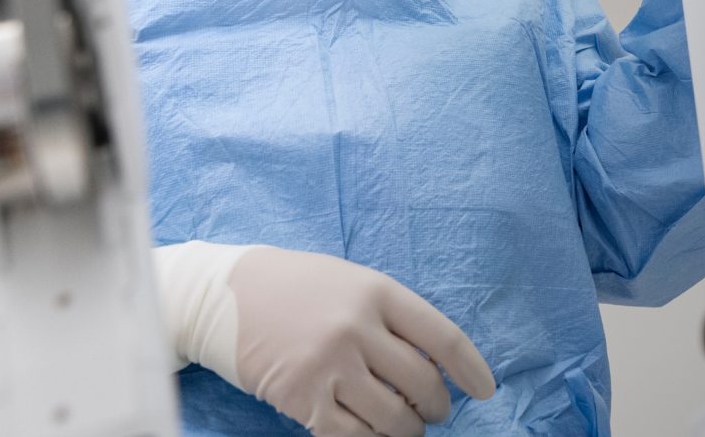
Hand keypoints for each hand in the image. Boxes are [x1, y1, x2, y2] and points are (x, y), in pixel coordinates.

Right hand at [155, 242, 496, 434]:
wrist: (220, 296)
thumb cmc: (293, 287)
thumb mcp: (349, 282)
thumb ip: (390, 316)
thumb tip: (433, 363)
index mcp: (376, 291)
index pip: (443, 338)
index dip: (471, 370)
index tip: (484, 390)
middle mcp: (356, 328)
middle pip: (422, 384)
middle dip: (436, 407)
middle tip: (433, 411)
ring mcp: (328, 364)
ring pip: (392, 418)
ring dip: (406, 430)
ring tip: (403, 425)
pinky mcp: (302, 397)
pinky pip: (352, 436)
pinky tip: (370, 433)